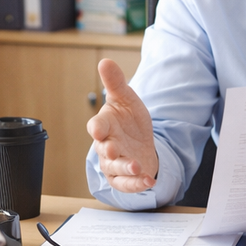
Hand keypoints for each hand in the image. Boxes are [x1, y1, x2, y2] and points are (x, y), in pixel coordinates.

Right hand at [87, 58, 158, 192]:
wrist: (140, 142)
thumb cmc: (128, 120)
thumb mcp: (127, 99)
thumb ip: (116, 83)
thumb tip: (105, 61)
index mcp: (104, 125)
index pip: (96, 126)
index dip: (96, 128)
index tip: (96, 129)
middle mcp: (105, 145)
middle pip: (103, 149)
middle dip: (109, 150)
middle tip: (114, 149)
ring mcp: (112, 163)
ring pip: (114, 168)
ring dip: (125, 168)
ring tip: (137, 167)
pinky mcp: (123, 177)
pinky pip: (126, 184)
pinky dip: (136, 184)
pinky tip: (149, 181)